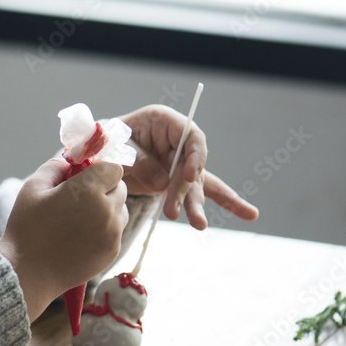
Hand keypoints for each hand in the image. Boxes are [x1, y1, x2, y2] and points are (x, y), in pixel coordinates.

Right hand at [0, 158, 127, 320]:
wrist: (27, 272)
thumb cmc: (26, 228)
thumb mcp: (33, 187)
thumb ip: (56, 166)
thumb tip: (72, 162)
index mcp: (89, 190)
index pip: (112, 168)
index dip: (99, 169)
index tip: (85, 176)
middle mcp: (107, 211)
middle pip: (120, 187)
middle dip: (104, 187)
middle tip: (81, 197)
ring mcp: (113, 234)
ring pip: (121, 209)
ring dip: (108, 208)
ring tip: (81, 218)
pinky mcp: (113, 252)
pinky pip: (117, 231)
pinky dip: (105, 229)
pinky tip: (81, 235)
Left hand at [116, 104, 258, 228]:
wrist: (97, 156)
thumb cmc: (106, 144)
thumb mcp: (116, 149)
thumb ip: (139, 162)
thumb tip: (162, 184)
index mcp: (164, 122)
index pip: (191, 136)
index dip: (195, 156)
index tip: (189, 176)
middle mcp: (177, 141)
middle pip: (192, 165)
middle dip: (185, 190)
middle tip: (173, 211)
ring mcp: (179, 161)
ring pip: (195, 184)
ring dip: (195, 205)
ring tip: (198, 224)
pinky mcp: (177, 180)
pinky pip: (200, 191)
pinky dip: (226, 202)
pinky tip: (249, 214)